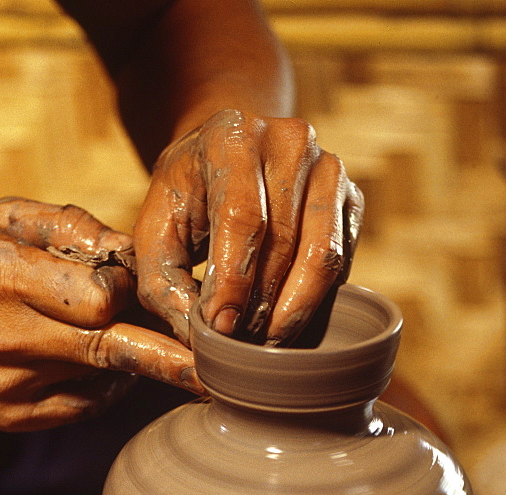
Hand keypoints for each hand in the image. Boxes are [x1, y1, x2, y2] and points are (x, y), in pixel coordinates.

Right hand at [0, 198, 202, 431]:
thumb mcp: (8, 220)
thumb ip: (74, 227)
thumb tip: (133, 256)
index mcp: (5, 279)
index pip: (100, 298)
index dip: (126, 291)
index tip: (128, 285)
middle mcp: (5, 339)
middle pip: (111, 350)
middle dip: (169, 354)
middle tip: (216, 365)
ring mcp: (9, 387)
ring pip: (103, 380)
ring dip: (128, 359)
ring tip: (117, 336)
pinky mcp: (14, 419)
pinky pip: (86, 407)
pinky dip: (105, 386)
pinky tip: (94, 364)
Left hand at [133, 109, 363, 345]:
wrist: (225, 158)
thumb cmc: (186, 199)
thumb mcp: (154, 233)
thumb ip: (163, 285)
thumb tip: (199, 336)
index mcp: (232, 138)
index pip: (242, 219)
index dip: (233, 282)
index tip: (221, 328)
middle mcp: (289, 142)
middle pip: (286, 242)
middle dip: (263, 306)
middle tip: (242, 345)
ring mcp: (328, 167)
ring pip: (324, 256)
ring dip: (295, 310)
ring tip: (267, 342)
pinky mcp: (351, 197)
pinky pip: (342, 261)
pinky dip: (317, 298)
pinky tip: (288, 318)